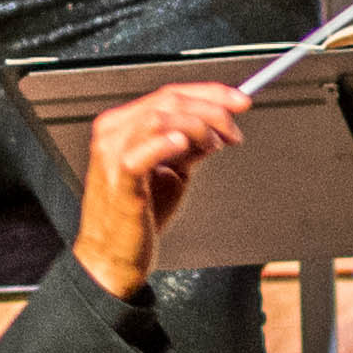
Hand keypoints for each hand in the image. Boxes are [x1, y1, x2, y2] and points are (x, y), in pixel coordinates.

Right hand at [71, 78, 251, 297]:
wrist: (113, 258)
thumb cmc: (136, 218)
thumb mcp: (171, 173)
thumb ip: (190, 147)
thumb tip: (218, 129)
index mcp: (123, 126)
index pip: (170, 94)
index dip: (210, 93)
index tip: (240, 101)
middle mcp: (114, 133)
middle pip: (169, 100)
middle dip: (213, 110)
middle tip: (234, 131)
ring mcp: (113, 152)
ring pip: (161, 117)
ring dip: (199, 127)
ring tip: (215, 146)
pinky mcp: (120, 178)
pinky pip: (145, 149)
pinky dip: (169, 142)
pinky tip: (185, 147)